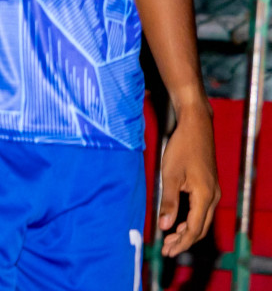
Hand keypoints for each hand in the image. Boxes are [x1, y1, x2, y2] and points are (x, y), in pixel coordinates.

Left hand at [159, 100, 218, 255]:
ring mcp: (213, 191)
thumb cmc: (181, 148)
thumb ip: (168, 202)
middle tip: (167, 249)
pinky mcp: (208, 186)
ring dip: (187, 231)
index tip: (167, 251)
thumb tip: (165, 227)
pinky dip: (190, 220)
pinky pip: (202, 210)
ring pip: (202, 220)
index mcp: (205, 197)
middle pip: (201, 228)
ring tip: (170, 239)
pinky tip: (178, 222)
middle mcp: (213, 197)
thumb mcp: (170, 175)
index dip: (180, 242)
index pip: (194, 229)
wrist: (196, 127)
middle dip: (184, 241)